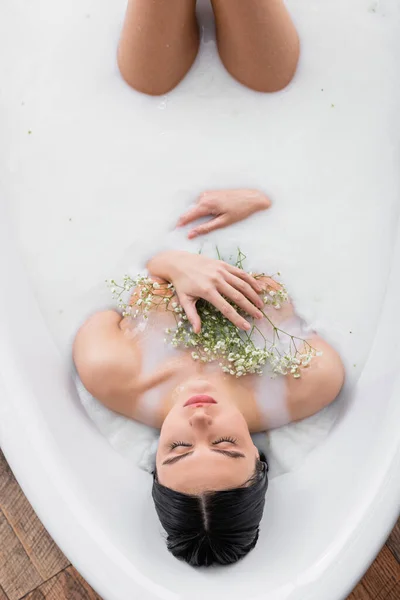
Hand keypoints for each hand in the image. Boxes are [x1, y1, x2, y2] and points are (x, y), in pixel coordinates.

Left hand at [147, 250, 264, 332]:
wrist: (178, 262)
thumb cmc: (181, 284)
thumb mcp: (184, 300)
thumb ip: (192, 316)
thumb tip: (197, 331)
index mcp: (207, 291)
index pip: (226, 308)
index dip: (237, 318)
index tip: (247, 326)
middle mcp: (216, 280)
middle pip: (238, 296)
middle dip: (250, 307)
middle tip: (259, 316)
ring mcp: (221, 271)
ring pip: (242, 284)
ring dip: (253, 294)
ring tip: (261, 305)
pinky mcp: (223, 264)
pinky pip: (240, 273)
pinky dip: (251, 280)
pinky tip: (258, 288)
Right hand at [177, 189, 270, 238]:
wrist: (253, 197)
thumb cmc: (240, 210)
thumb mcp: (223, 222)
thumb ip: (205, 228)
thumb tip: (191, 234)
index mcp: (206, 204)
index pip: (187, 215)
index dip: (180, 224)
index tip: (174, 231)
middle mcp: (204, 196)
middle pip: (190, 211)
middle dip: (186, 221)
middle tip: (182, 232)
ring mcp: (208, 193)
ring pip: (196, 208)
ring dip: (195, 216)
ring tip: (196, 226)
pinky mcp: (212, 193)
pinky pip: (202, 204)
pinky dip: (201, 211)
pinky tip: (207, 217)